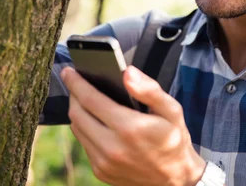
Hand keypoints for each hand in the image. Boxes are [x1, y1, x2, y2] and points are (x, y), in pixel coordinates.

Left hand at [61, 65, 205, 185]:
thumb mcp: (172, 110)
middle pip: (77, 114)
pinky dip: (85, 127)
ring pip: (77, 129)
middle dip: (73, 94)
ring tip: (83, 97)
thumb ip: (149, 90)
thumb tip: (127, 72)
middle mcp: (112, 148)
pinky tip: (93, 118)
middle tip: (74, 80)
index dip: (76, 83)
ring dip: (77, 110)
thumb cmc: (175, 139)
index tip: (69, 70)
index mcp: (130, 129)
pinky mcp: (101, 171)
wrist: (176, 180)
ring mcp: (104, 162)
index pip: (91, 100)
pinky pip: (84, 143)